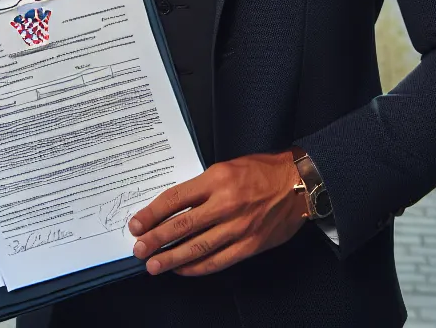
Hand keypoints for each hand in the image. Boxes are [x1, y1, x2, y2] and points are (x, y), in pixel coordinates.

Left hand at [127, 151, 307, 276]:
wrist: (299, 184)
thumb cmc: (262, 171)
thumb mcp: (227, 167)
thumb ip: (202, 186)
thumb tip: (173, 208)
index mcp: (217, 179)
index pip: (175, 199)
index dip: (152, 213)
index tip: (137, 224)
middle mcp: (226, 204)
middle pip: (182, 226)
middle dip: (155, 239)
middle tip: (138, 249)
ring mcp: (239, 227)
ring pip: (198, 247)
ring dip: (172, 258)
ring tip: (153, 265)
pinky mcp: (250, 245)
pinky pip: (218, 260)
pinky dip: (198, 267)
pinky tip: (183, 269)